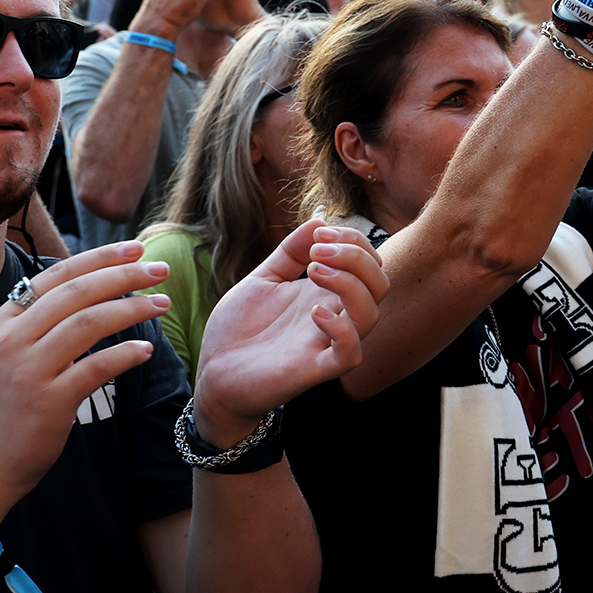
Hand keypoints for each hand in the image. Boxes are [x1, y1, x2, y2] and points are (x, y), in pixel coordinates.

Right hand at [0, 243, 170, 509]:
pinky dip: (125, 354)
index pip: (58, 274)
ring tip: (162, 304)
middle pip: (78, 292)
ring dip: (132, 309)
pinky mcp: (48, 402)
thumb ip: (42, 320)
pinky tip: (145, 350)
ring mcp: (28, 370)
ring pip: (89, 323)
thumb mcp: (10, 352)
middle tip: (161, 270)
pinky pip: (96, 367)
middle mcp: (13, 339)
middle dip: (125, 275)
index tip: (136, 248)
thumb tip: (94, 284)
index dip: (100, 257)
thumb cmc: (7, 404)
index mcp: (5, 320)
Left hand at [192, 221, 388, 445]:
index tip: (318, 233)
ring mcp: (326, 343)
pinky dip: (341, 330)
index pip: (368, 262)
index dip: (352, 241)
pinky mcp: (313, 370)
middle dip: (356, 256)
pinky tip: (313, 312)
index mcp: (327, 293)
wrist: (212, 373)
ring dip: (349, 283)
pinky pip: (349, 354)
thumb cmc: (239, 329)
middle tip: (317, 250)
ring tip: (312, 270)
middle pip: (379, 283)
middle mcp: (335, 316)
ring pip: (371, 315)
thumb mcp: (264, 278)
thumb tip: (319, 219)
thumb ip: (290, 252)